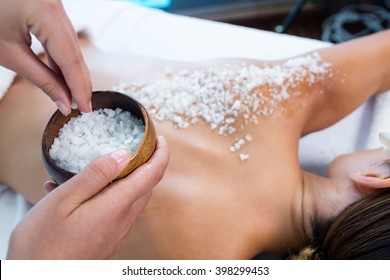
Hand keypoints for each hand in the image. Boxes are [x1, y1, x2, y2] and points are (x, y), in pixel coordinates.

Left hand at [0, 0, 90, 114]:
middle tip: (82, 106)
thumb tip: (64, 102)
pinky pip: (63, 36)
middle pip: (75, 51)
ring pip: (72, 44)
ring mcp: (55, 4)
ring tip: (74, 96)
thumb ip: (41, 79)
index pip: (70, 59)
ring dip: (73, 72)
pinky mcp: (50, 7)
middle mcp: (56, 5)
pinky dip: (64, 57)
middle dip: (79, 82)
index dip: (79, 87)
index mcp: (45, 12)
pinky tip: (65, 76)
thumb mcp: (9, 53)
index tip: (84, 108)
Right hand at [6, 136, 169, 258]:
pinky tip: (82, 194)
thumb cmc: (43, 242)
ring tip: (100, 168)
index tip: (161, 139)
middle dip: (147, 165)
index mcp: (116, 207)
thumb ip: (96, 175)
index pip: (152, 175)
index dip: (161, 154)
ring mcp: (117, 234)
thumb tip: (124, 154)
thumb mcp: (64, 200)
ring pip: (132, 199)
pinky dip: (110, 196)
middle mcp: (123, 221)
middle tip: (135, 147)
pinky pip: (118, 212)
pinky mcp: (108, 241)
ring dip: (126, 180)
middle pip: (145, 187)